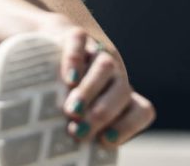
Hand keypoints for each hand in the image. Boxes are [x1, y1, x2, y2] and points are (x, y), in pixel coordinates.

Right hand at [37, 24, 155, 149]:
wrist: (47, 47)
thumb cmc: (60, 93)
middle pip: (122, 91)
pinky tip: (68, 78)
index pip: (141, 110)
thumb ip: (77, 131)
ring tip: (71, 111)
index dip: (128, 126)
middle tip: (78, 131)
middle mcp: (114, 76)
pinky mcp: (74, 36)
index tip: (105, 142)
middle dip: (103, 113)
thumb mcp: (73, 114)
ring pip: (105, 67)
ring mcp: (95, 53)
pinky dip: (75, 60)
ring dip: (91, 91)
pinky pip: (79, 42)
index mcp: (120, 98)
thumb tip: (62, 157)